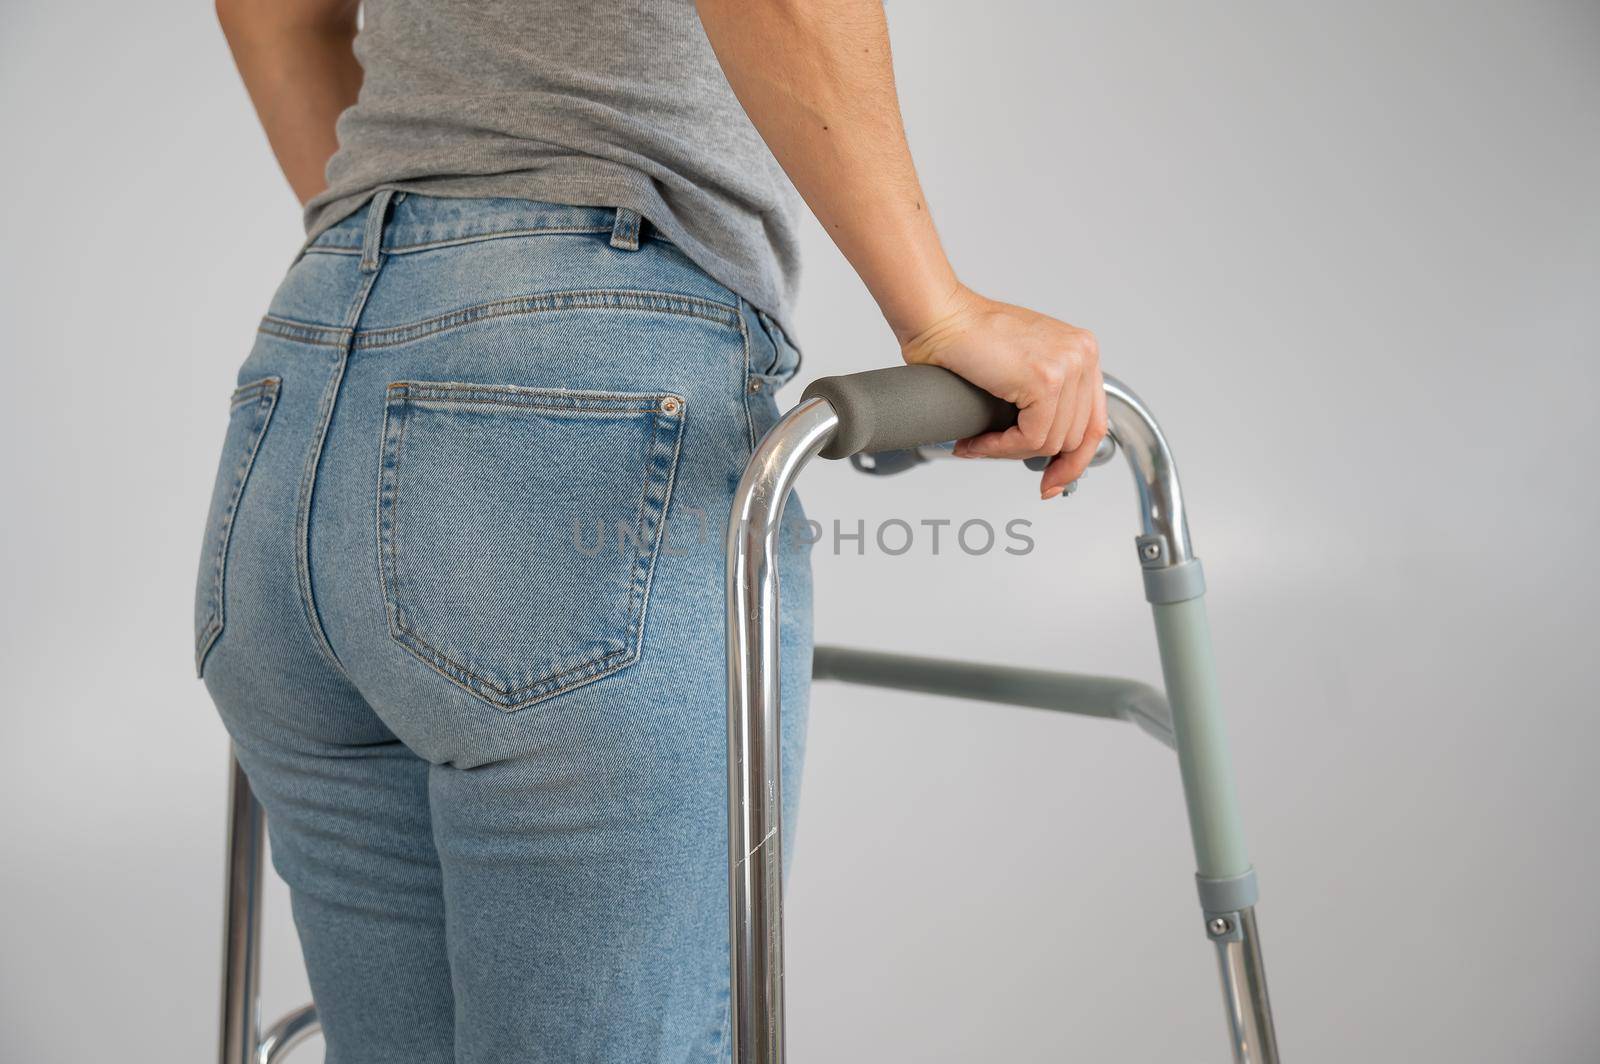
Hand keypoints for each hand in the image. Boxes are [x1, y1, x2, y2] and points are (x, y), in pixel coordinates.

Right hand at [899, 285, 1107, 498]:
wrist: (938, 316)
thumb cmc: (966, 336)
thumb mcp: (1022, 365)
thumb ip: (1043, 395)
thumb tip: (1049, 445)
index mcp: (1082, 351)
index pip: (1093, 422)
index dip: (1072, 460)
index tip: (1053, 480)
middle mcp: (1082, 354)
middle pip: (1074, 437)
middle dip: (1032, 456)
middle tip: (996, 454)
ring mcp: (1068, 365)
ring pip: (1051, 442)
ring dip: (1009, 451)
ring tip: (979, 443)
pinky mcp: (1046, 380)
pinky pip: (1031, 438)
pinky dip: (1001, 448)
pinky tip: (978, 441)